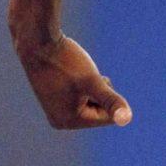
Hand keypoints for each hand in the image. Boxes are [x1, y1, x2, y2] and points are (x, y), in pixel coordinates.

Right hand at [17, 34, 132, 129]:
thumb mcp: (93, 81)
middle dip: (98, 91)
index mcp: (70, 121)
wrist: (38, 43)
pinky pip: (80, 96)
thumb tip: (127, 119)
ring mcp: (56, 111)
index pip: (106, 117)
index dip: (106, 94)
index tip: (90, 80)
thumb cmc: (66, 62)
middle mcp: (61, 121)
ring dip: (91, 86)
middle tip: (81, 76)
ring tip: (74, 73)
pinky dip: (81, 84)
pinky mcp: (54, 100)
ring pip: (90, 101)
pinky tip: (69, 73)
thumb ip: (111, 101)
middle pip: (98, 110)